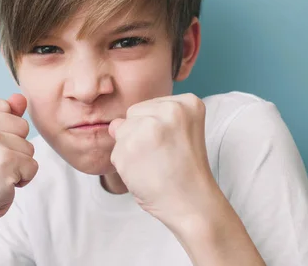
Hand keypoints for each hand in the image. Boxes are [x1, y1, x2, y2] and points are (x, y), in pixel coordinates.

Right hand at [0, 94, 38, 233]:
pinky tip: (2, 183)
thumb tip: (20, 98)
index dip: (4, 130)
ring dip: (19, 162)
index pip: (7, 107)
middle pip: (22, 124)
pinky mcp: (3, 162)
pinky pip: (33, 164)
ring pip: (29, 144)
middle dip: (14, 145)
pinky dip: (24, 177)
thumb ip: (4, 113)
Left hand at [108, 93, 213, 227]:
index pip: (150, 106)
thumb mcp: (181, 131)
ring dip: (130, 150)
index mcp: (188, 102)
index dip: (156, 130)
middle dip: (140, 135)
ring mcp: (148, 127)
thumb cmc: (185, 170)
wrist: (193, 204)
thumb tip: (114, 124)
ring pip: (121, 131)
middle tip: (162, 156)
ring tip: (154, 165)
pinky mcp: (129, 147)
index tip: (172, 145)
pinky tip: (145, 174)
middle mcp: (169, 109)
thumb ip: (152, 118)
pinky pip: (114, 152)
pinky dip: (124, 166)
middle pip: (133, 115)